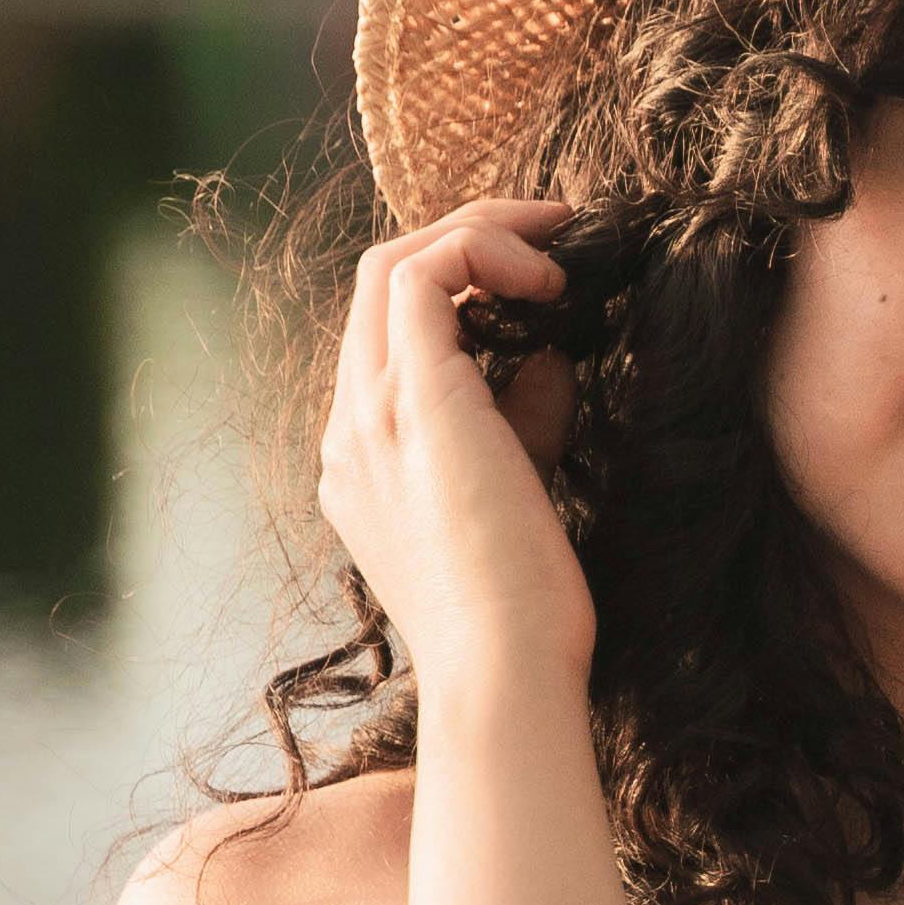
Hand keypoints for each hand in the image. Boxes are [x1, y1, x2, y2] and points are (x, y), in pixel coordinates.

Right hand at [315, 194, 597, 703]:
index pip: (388, 340)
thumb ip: (523, 415)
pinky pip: (423, 274)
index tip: (538, 287)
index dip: (461, 293)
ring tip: (556, 249)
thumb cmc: (524, 608)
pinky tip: (548, 282)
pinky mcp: (410, 399)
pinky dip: (485, 253)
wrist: (502, 670)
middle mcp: (347, 430)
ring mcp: (368, 413)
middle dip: (467, 242)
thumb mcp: (520, 488)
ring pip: (390, 264)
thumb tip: (548, 349)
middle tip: (552, 235)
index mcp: (361, 462)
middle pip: (379, 286)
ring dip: (477, 235)